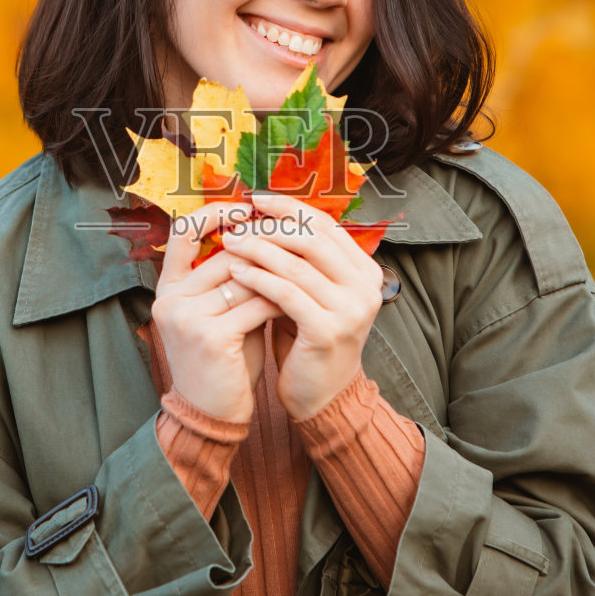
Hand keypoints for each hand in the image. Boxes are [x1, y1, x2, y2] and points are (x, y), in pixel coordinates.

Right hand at [152, 201, 280, 421]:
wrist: (211, 415)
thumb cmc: (223, 361)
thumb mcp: (221, 314)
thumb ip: (234, 280)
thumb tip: (268, 236)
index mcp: (168, 289)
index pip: (183, 231)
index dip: (215, 213)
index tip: (250, 207)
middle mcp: (170, 299)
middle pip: (227, 254)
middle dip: (266, 250)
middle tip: (298, 246)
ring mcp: (187, 318)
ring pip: (245, 278)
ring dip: (278, 277)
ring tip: (303, 275)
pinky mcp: (210, 338)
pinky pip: (256, 305)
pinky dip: (280, 301)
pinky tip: (298, 303)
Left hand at [219, 191, 383, 418]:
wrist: (321, 395)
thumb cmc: (309, 339)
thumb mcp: (313, 293)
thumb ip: (301, 260)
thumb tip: (265, 216)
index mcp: (365, 270)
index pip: (325, 225)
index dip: (288, 208)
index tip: (255, 200)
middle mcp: (365, 286)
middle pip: (312, 238)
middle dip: (270, 225)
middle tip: (237, 222)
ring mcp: (351, 309)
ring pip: (296, 264)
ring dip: (257, 248)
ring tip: (229, 242)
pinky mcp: (328, 330)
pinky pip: (286, 293)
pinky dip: (258, 278)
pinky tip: (236, 271)